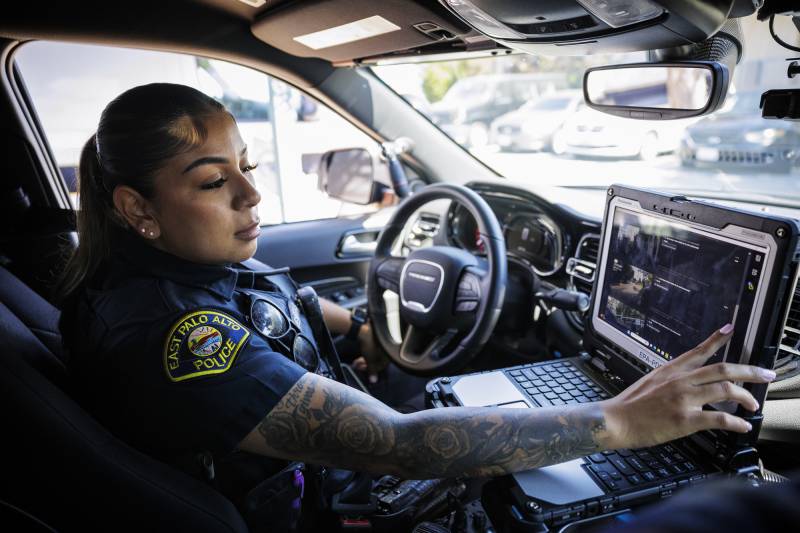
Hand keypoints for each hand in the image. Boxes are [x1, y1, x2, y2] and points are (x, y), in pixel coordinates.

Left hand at [351, 322, 388, 383]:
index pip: (381, 365)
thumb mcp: (370, 359)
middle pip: (377, 359)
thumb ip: (372, 370)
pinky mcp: (379, 334)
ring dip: (365, 358)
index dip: (370, 369)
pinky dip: (368, 350)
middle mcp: (389, 346)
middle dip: (366, 363)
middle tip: (357, 365)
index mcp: (390, 353)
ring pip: (375, 353)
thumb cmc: (370, 344)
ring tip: (356, 359)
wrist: (364, 329)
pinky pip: (374, 346)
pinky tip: (363, 350)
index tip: (361, 368)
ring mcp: (384, 339)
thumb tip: (374, 381)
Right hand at [602, 324, 776, 449]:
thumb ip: (670, 379)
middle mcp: (681, 381)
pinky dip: (736, 423)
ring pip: (726, 390)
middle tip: (766, 374)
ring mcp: (684, 399)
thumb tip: (687, 382)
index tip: (731, 329)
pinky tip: (743, 426)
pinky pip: (719, 419)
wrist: (615, 419)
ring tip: (754, 404)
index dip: (717, 339)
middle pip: (723, 369)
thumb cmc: (629, 405)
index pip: (698, 350)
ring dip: (746, 397)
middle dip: (750, 372)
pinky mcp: (685, 420)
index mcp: (671, 370)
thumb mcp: (649, 381)